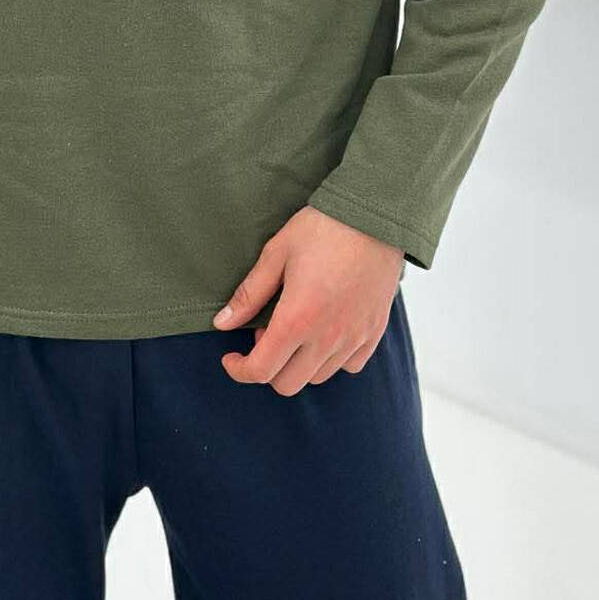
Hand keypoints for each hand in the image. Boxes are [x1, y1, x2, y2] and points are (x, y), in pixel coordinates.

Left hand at [212, 206, 403, 395]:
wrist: (375, 216)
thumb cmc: (323, 228)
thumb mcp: (276, 254)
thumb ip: (249, 295)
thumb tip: (223, 324)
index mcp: (297, 320)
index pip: (261, 370)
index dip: (239, 370)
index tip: (232, 357)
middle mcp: (327, 337)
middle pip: (288, 384)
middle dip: (267, 368)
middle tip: (266, 334)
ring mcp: (354, 338)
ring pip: (318, 377)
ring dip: (298, 363)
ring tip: (297, 328)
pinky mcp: (374, 332)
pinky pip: (350, 366)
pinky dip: (331, 359)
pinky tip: (324, 331)